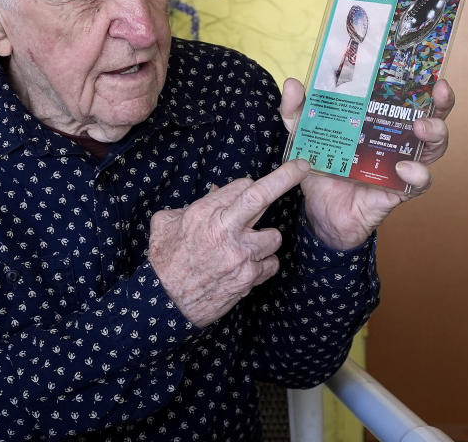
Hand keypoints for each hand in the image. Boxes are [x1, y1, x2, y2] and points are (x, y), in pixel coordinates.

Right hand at [149, 160, 310, 326]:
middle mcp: (226, 230)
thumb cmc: (164, 259)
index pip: (243, 186)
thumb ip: (190, 205)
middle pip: (262, 196)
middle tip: (303, 166)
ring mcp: (241, 255)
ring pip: (274, 237)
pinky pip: (271, 264)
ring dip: (265, 239)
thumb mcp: (166, 222)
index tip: (255, 185)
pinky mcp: (249, 278)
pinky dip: (263, 264)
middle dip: (286, 177)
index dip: (249, 186)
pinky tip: (249, 265)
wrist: (166, 300)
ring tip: (248, 245)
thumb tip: (215, 194)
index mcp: (205, 212)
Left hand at [280, 78, 454, 249]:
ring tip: (420, 127)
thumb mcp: (303, 138)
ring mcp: (400, 166)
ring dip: (434, 135)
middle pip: (432, 120)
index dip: (424, 87)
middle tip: (437, 92)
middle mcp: (394, 142)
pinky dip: (416, 173)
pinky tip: (402, 167)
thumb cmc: (319, 170)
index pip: (408, 102)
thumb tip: (292, 83)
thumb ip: (295, 112)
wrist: (319, 212)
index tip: (432, 74)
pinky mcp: (399, 190)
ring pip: (433, 149)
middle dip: (441, 105)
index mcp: (377, 124)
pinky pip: (418, 183)